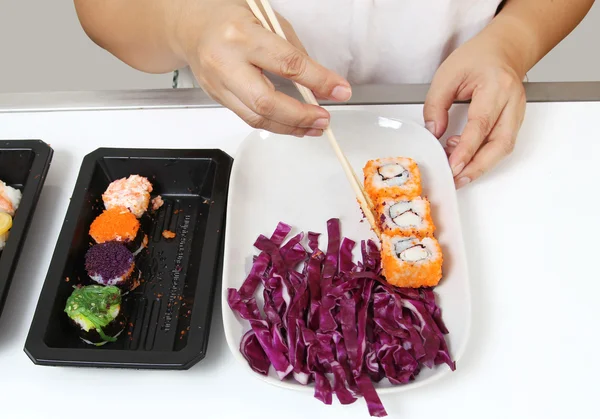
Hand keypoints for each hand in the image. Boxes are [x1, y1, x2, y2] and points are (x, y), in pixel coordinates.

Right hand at [173, 0, 350, 135]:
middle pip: (266, 102)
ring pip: (257, 118)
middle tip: (324, 119)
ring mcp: (218, 84)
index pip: (287, 64)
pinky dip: (275, 125)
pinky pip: (249, 118)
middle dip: (301, 116)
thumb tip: (320, 82)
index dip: (318, 80)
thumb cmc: (230, 18)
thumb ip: (293, 51)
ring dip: (290, 127)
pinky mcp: (217, 98)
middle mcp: (226, 62)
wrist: (191, 27)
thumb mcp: (267, 21)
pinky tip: (292, 125)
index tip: (340, 90)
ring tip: (314, 127)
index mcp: (241, 35)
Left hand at [423, 33, 525, 187]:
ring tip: (458, 172)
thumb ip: (436, 105)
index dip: (466, 148)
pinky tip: (466, 158)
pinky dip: (484, 156)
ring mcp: (517, 112)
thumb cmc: (477, 57)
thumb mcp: (447, 75)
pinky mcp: (514, 121)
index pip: (481, 124)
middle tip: (456, 178)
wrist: (503, 49)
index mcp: (495, 86)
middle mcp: (512, 101)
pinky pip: (502, 145)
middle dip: (477, 166)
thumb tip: (434, 133)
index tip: (453, 165)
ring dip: (481, 165)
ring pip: (504, 147)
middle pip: (500, 143)